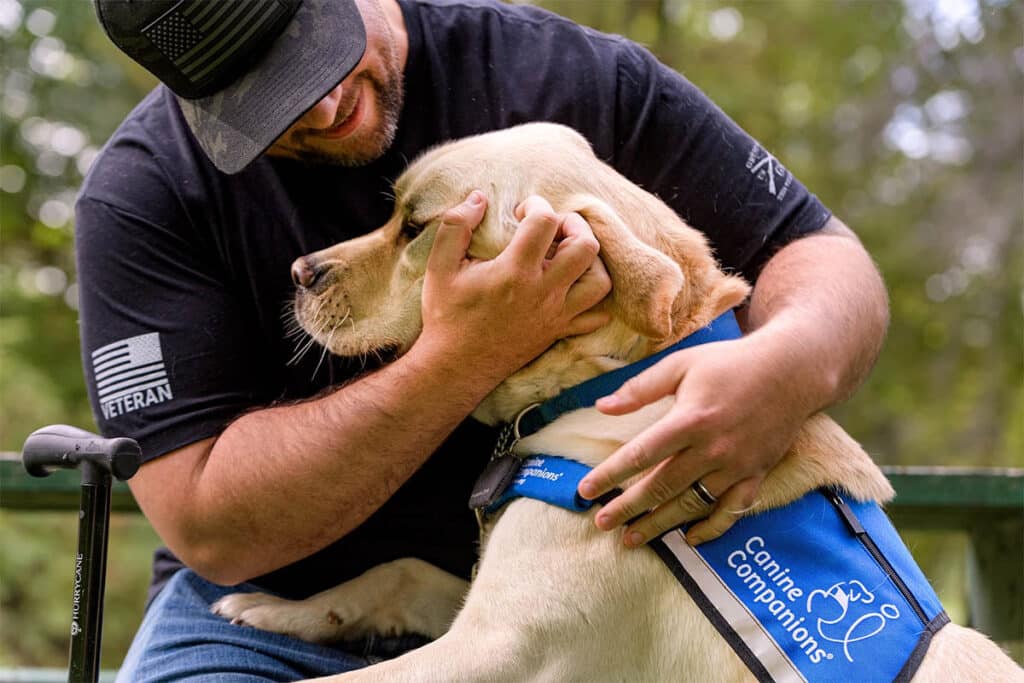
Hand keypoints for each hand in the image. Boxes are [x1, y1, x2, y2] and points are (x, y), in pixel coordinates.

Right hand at [420, 191, 610, 381]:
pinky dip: (594, 299)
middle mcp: (543, 292)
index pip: (545, 221)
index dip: (536, 205)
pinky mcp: (559, 332)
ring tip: (566, 255)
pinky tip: (572, 287)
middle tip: (553, 228)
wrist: (455, 366)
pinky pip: (596, 316)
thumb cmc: (446, 315)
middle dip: (574, 225)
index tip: (521, 212)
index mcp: (514, 271)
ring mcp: (555, 315)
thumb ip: (455, 225)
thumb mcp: (440, 266)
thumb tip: (478, 198)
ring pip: (600, 281)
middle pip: (586, 246)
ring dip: (590, 261)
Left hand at [576, 333, 812, 546]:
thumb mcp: (682, 364)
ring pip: (692, 505)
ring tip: (631, 538)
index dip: (610, 475)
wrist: (792, 371)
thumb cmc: (730, 363)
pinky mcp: (755, 474)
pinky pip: (732, 511)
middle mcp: (712, 448)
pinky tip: (688, 540)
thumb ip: (641, 388)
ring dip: (660, 525)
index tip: (585, 491)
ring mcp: (736, 466)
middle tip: (601, 524)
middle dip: (628, 508)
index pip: (641, 454)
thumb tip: (602, 407)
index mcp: (690, 419)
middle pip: (662, 487)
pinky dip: (711, 529)